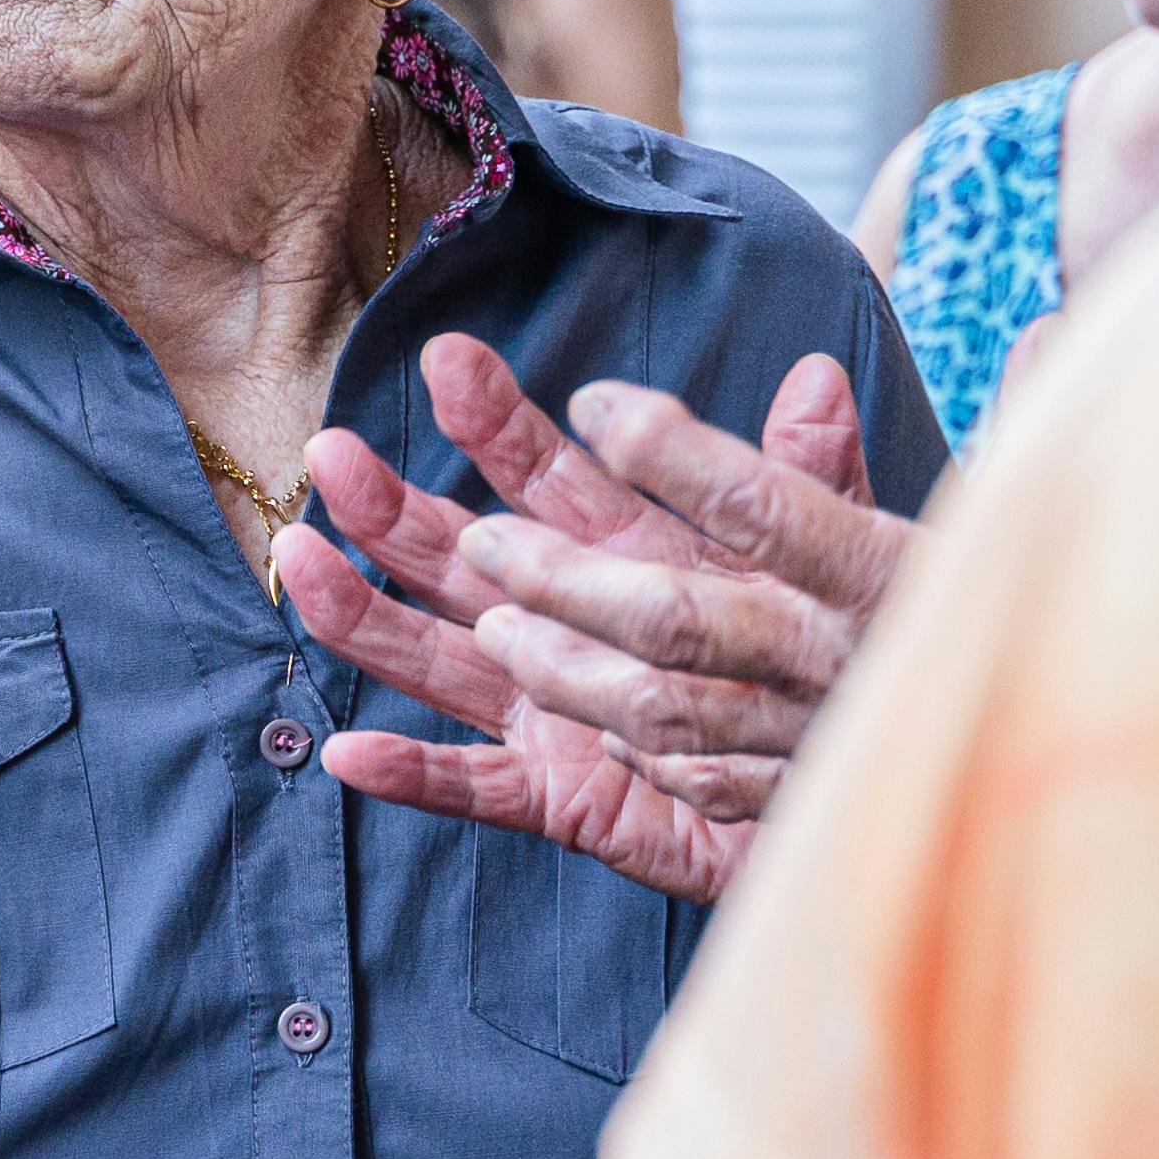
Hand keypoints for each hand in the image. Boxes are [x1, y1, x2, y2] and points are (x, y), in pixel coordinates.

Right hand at [278, 338, 917, 906]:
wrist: (857, 787)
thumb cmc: (830, 670)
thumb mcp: (832, 564)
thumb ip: (804, 484)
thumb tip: (815, 381)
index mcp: (624, 556)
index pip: (542, 475)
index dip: (495, 421)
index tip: (452, 360)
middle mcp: (568, 624)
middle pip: (459, 559)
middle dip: (392, 507)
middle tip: (332, 451)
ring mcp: (552, 712)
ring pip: (438, 659)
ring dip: (366, 614)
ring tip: (301, 557)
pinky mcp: (562, 798)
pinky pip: (474, 787)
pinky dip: (411, 776)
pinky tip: (347, 755)